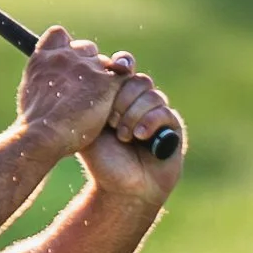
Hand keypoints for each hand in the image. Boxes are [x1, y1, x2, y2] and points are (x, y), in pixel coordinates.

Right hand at [14, 26, 122, 159]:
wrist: (43, 135)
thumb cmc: (34, 122)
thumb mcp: (28, 92)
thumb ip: (42, 78)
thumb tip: (47, 81)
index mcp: (44, 57)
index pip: (58, 35)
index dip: (66, 46)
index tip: (67, 59)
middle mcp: (65, 56)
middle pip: (87, 48)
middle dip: (89, 64)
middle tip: (86, 89)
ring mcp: (87, 67)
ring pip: (105, 64)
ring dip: (104, 80)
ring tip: (97, 103)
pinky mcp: (105, 82)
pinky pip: (121, 77)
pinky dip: (118, 90)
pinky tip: (112, 106)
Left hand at [82, 51, 184, 203]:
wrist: (121, 189)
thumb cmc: (101, 160)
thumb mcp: (88, 127)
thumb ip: (88, 102)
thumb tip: (80, 74)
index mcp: (119, 96)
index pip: (124, 68)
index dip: (122, 64)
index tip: (117, 67)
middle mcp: (139, 101)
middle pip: (138, 80)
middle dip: (122, 98)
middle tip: (111, 121)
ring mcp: (157, 112)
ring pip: (151, 95)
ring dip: (133, 114)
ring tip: (123, 136)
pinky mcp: (172, 126)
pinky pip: (164, 111)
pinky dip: (149, 121)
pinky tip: (138, 136)